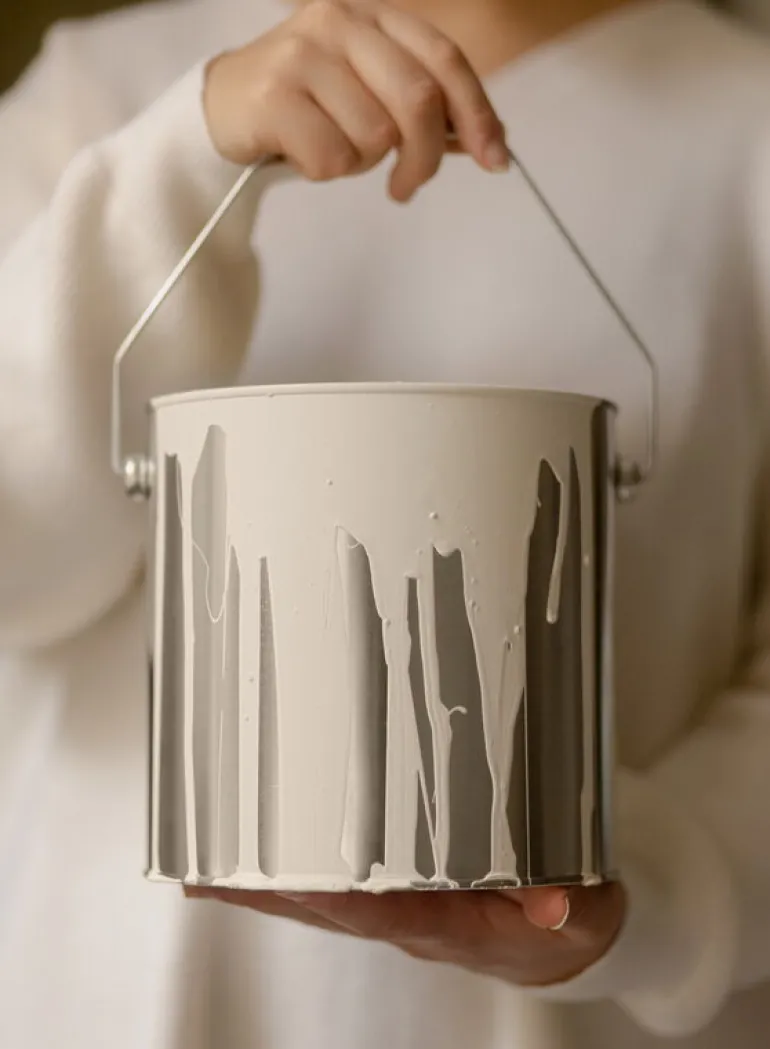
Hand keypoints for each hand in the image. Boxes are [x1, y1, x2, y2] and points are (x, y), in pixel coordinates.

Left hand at [186, 882, 625, 987]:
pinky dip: (290, 887)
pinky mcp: (397, 901)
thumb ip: (569, 904)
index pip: (392, 914)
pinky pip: (335, 897)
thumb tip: (555, 905)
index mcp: (457, 927)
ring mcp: (401, 916)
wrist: (561, 943)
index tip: (298, 880)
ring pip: (324, 908)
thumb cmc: (565, 921)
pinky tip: (251, 878)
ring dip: (268, 895)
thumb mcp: (582, 911)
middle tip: (217, 873)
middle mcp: (416, 925)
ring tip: (209, 874)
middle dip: (277, 894)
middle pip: (335, 912)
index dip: (345, 899)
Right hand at [203, 0, 508, 201]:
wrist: (224, 108)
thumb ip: (423, 107)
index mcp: (374, 16)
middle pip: (418, 100)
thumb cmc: (308, 105)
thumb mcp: (369, 90)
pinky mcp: (274, 94)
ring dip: (361, 163)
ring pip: (374, 136)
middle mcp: (340, 22)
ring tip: (333, 148)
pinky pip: (332, 158)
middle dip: (424, 158)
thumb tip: (486, 140)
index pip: (444, 60)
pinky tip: (305, 155)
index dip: (478, 113)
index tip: (496, 160)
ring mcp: (304, 54)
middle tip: (406, 186)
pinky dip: (326, 172)